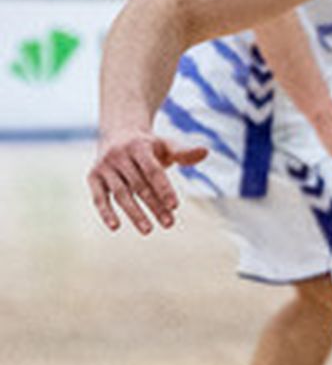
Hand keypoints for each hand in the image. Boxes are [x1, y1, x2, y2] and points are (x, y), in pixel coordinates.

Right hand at [88, 130, 206, 234]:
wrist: (118, 133)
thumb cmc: (149, 147)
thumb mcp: (167, 146)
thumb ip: (184, 153)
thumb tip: (205, 152)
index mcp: (138, 146)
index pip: (153, 170)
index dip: (164, 188)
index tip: (175, 206)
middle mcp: (118, 155)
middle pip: (139, 185)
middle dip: (154, 205)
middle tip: (169, 224)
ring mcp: (104, 166)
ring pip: (121, 193)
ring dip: (134, 213)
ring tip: (148, 230)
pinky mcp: (93, 177)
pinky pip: (98, 197)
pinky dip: (105, 212)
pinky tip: (115, 227)